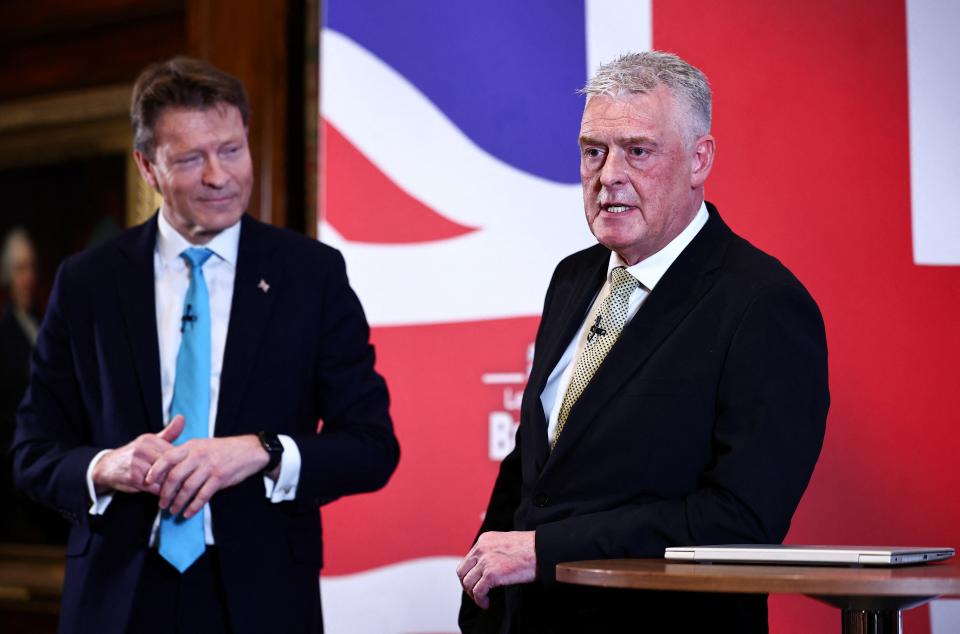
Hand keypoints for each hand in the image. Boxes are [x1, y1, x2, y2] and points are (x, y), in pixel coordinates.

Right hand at [91, 415, 184, 494]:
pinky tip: (166, 494)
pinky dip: (161, 492)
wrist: (106, 468)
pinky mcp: (133, 477)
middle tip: (189, 482)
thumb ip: (168, 433)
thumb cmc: (134, 455)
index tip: (191, 470)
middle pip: (171, 464)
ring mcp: (137, 463)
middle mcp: (143, 449)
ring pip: (164, 476)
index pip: (175, 452)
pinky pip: (154, 487)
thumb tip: (182, 417)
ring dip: (172, 485)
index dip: (184, 463)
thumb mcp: (150, 442)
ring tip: (180, 489)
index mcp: (150, 440)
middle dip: (180, 474)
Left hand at [144, 434, 268, 518]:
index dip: (155, 470)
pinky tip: (188, 513)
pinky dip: (193, 506)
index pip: (167, 457)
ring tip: (173, 511)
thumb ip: (186, 454)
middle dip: (165, 493)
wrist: (249, 450)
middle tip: (161, 503)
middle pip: (175, 476)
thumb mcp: (203, 445)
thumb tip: (167, 468)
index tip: (146, 482)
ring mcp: (210, 467)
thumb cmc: (223, 449)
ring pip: (187, 488)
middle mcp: (199, 456)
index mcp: (192, 446)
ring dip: (178, 502)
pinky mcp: (220, 478)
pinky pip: (203, 495)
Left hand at [457, 531, 536, 608]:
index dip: (470, 574)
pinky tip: (486, 603)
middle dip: (467, 585)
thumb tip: (486, 568)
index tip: (476, 583)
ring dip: (473, 594)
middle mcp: (482, 548)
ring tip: (483, 599)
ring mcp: (486, 561)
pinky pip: (478, 592)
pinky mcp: (492, 574)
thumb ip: (493, 551)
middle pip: (462, 571)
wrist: (542, 550)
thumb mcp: (506, 542)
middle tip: (476, 593)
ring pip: (467, 583)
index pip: (467, 560)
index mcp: (485, 540)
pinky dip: (480, 600)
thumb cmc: (531, 548)